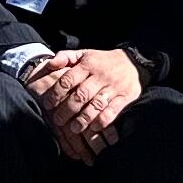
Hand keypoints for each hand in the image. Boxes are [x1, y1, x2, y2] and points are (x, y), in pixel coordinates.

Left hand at [26, 48, 142, 159]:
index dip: (56, 93)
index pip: (68, 79)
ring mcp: (113, 87)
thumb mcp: (85, 54)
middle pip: (81, 95)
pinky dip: (102, 121)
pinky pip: (112, 111)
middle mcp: (100, 76)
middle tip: (58, 120)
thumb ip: (66, 57)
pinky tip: (93, 128)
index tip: (48, 104)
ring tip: (74, 128)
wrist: (134, 62)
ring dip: (83, 119)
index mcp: (88, 64)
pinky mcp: (124, 97)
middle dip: (67, 109)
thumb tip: (50, 64)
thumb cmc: (103, 61)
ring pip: (96, 105)